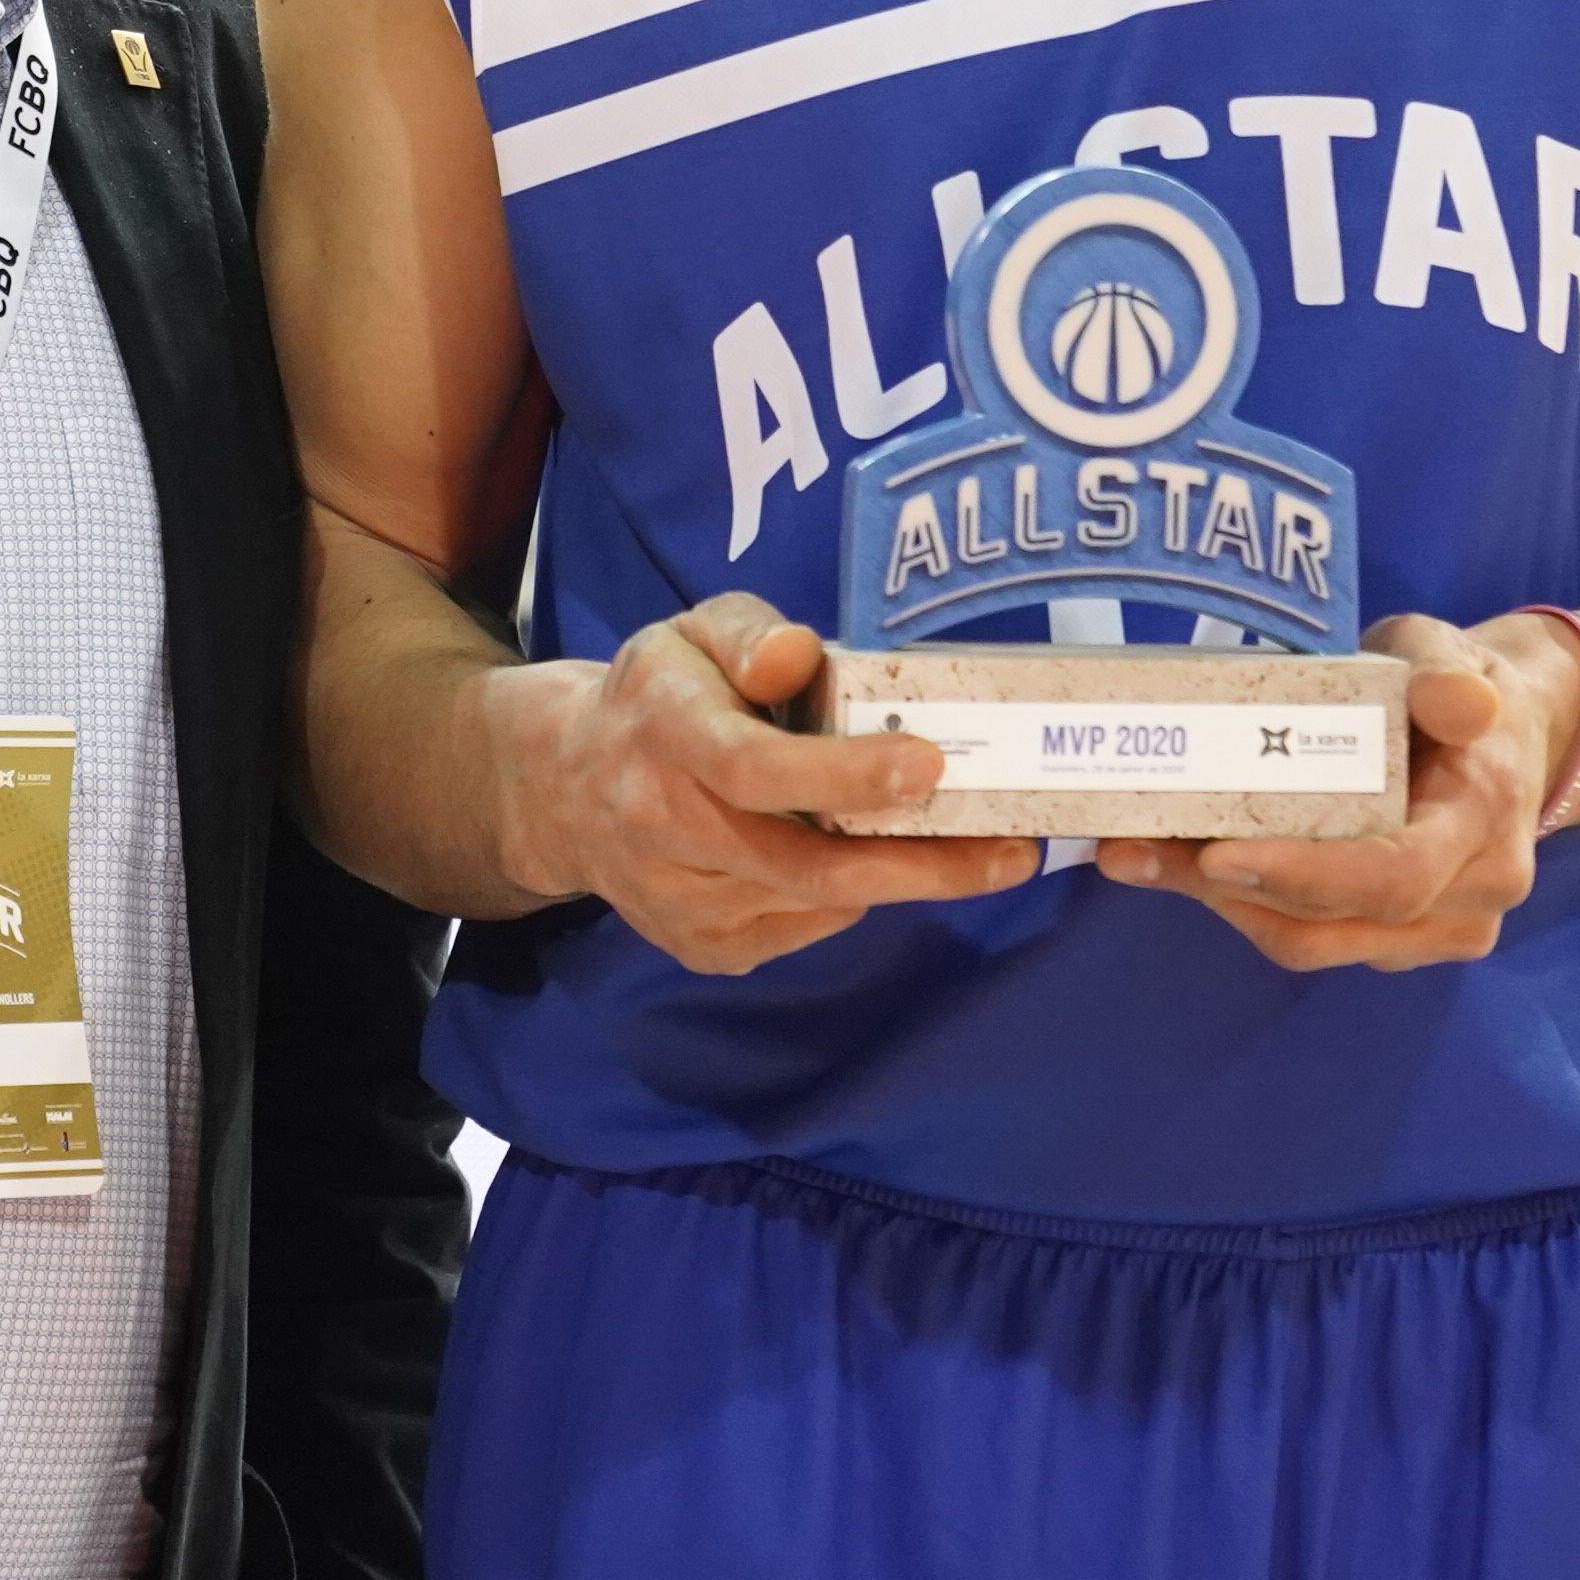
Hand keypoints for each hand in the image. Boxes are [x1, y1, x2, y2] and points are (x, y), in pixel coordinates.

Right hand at [484, 598, 1035, 972]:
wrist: (566, 789)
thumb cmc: (660, 696)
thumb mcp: (691, 633)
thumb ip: (749, 632)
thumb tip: (800, 654)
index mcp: (663, 733)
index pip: (755, 768)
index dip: (845, 774)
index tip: (931, 765)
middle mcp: (663, 826)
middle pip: (805, 864)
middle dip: (920, 864)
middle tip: (1012, 850)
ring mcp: (680, 901)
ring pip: (817, 903)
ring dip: (902, 877)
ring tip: (972, 848)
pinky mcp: (701, 947)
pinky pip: (804, 927)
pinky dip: (851, 897)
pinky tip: (863, 858)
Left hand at [1086, 613, 1557, 971]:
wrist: (1503, 736)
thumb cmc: (1453, 685)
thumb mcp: (1445, 654)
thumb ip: (1441, 674)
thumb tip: (1461, 703)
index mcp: (1483, 821)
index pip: (1395, 875)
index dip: (1304, 876)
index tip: (1215, 855)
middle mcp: (1470, 894)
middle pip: (1336, 921)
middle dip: (1227, 888)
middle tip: (1131, 845)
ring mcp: (1438, 929)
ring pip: (1313, 941)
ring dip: (1220, 900)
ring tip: (1136, 852)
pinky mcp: (1399, 940)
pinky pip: (1313, 937)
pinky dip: (1244, 902)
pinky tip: (1182, 862)